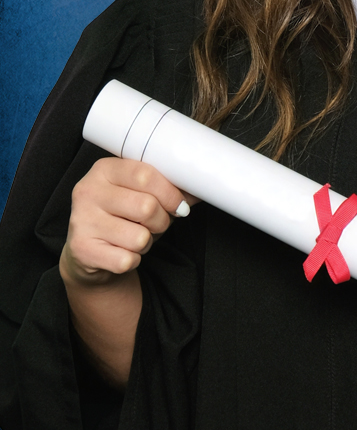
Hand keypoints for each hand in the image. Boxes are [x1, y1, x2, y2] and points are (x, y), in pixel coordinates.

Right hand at [59, 157, 196, 288]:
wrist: (88, 252)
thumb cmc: (122, 217)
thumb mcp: (140, 194)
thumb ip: (168, 188)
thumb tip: (202, 185)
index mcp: (104, 169)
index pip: (145, 175)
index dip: (170, 193)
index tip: (179, 205)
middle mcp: (88, 191)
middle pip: (146, 206)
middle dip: (161, 220)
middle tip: (157, 224)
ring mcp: (81, 220)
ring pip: (139, 236)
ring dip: (146, 242)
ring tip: (135, 237)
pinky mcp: (81, 249)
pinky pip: (127, 259)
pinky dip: (133, 260)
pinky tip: (121, 252)